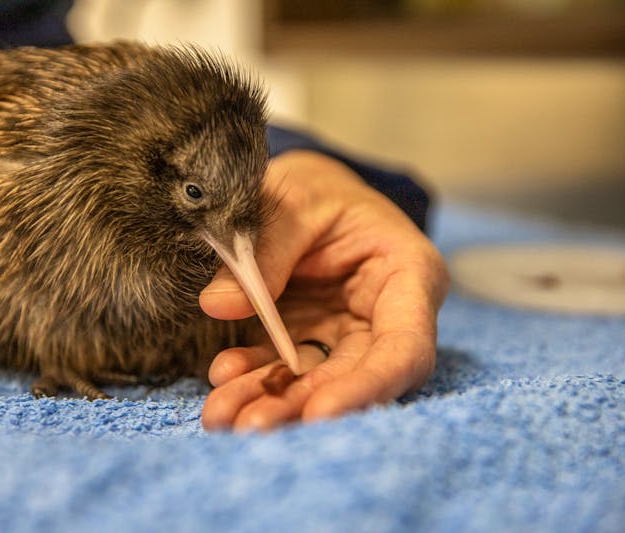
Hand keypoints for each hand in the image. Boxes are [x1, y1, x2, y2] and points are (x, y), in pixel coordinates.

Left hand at [199, 150, 448, 431]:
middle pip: (354, 376)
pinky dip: (254, 376)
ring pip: (315, 378)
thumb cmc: (319, 184)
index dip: (366, 388)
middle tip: (250, 426)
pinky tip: (224, 377)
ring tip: (223, 416)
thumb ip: (266, 249)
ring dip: (271, 400)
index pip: (404, 349)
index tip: (318, 415)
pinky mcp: (309, 336)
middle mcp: (383, 314)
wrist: (306, 186)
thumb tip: (218, 305)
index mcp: (406, 274)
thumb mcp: (296, 197)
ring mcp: (345, 330)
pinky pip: (284, 366)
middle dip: (302, 405)